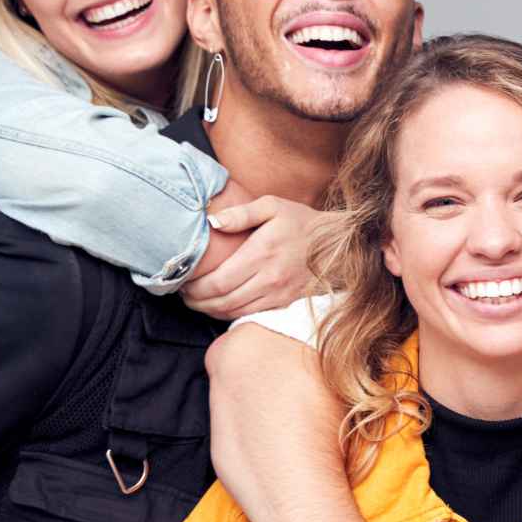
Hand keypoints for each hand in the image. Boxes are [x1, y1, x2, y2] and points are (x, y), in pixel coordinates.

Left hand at [182, 196, 332, 320]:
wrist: (339, 244)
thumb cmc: (302, 222)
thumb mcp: (273, 206)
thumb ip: (241, 213)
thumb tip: (212, 222)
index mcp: (262, 254)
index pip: (218, 281)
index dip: (195, 288)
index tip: (183, 283)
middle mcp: (269, 279)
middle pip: (222, 301)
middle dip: (198, 302)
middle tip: (185, 295)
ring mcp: (279, 294)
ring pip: (235, 312)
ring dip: (211, 311)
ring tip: (198, 302)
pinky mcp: (286, 303)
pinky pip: (251, 315)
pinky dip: (231, 314)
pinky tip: (221, 306)